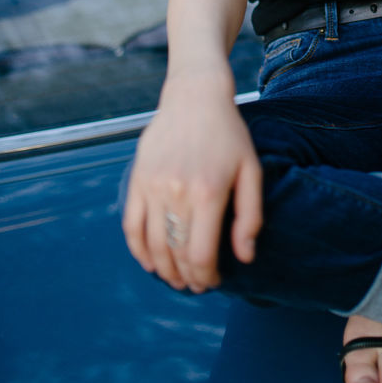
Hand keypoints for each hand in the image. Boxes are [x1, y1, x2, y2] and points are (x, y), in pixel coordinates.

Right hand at [122, 74, 261, 292]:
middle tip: (196, 285)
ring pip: (152, 245)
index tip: (213, 281)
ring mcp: (152, 186)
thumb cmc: (229, 135)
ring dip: (163, 269)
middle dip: (187, 278)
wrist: (195, 97)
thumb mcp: (251, 170)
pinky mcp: (137, 179)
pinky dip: (138, 250)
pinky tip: (150, 262)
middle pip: (175, 254)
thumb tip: (244, 257)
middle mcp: (177, 193)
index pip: (200, 255)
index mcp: (209, 193)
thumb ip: (250, 216)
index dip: (206, 277)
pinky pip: (131, 225)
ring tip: (176, 278)